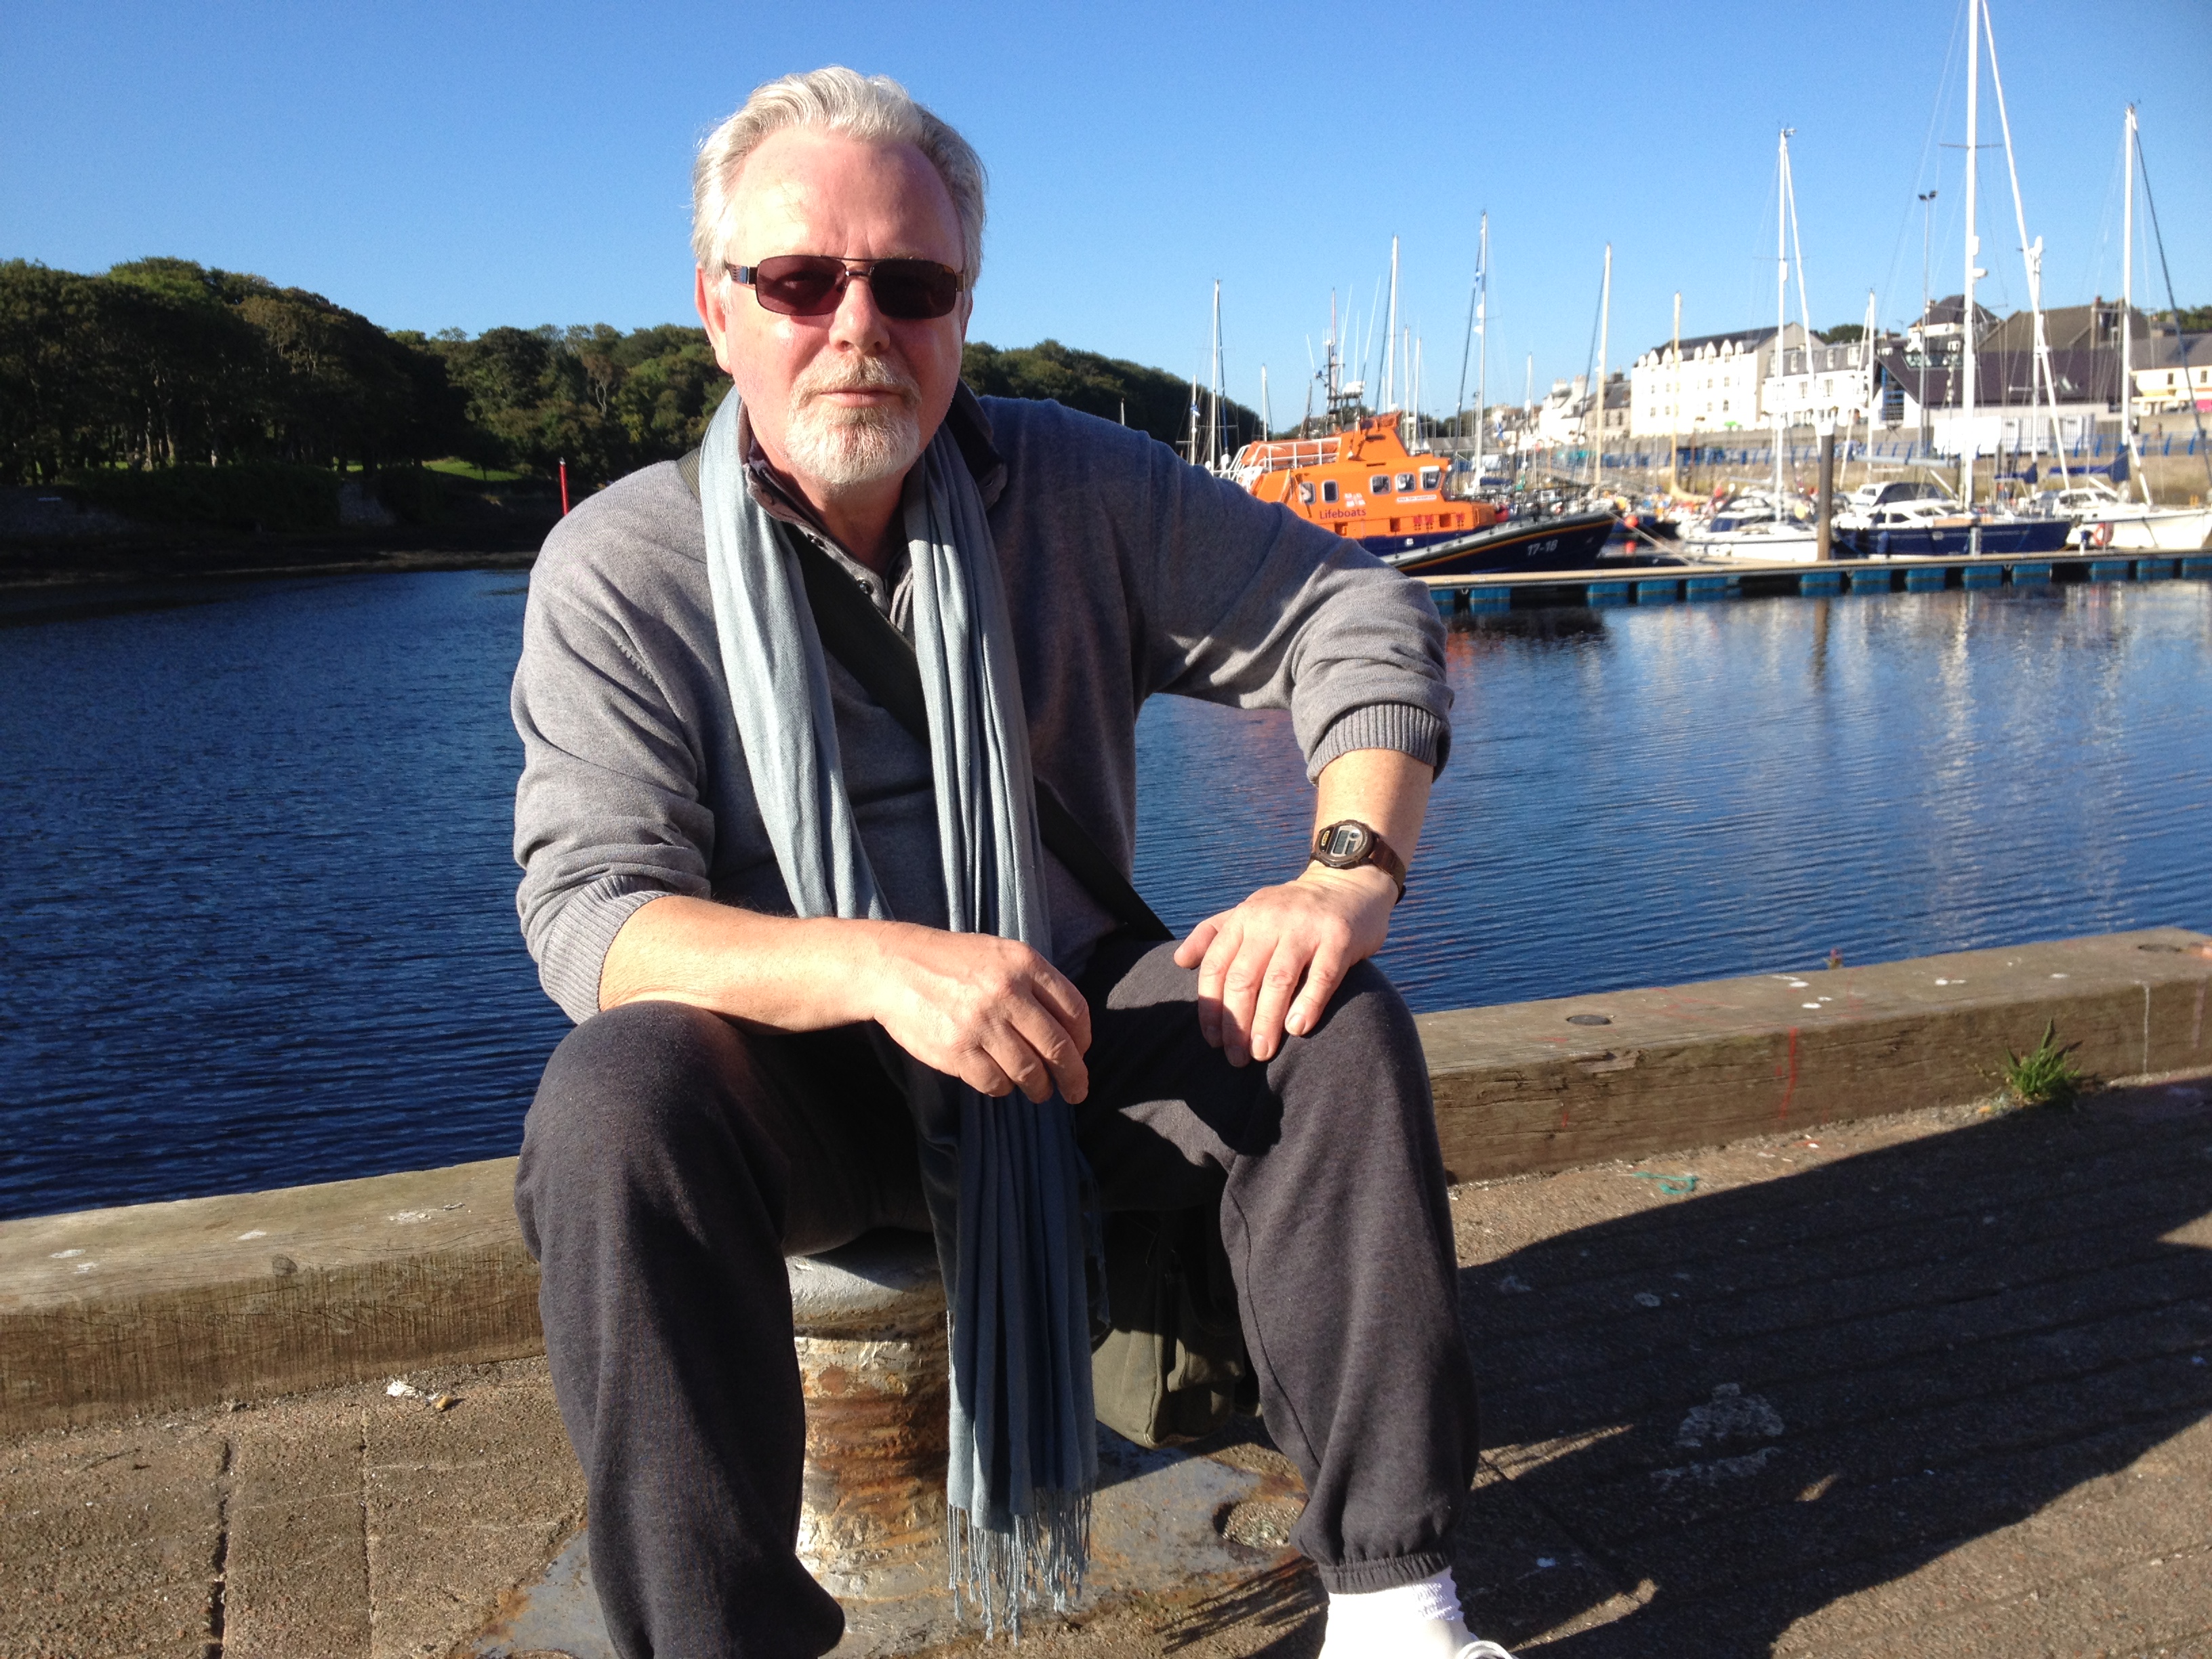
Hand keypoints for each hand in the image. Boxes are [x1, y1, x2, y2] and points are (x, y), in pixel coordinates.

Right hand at [863, 923, 1092, 1102]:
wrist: (895, 967)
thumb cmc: (952, 963)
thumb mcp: (1000, 954)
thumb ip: (1035, 983)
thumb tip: (1068, 1030)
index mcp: (1024, 964)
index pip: (1074, 1010)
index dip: (1083, 1040)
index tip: (1080, 1054)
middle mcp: (1007, 992)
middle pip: (1058, 1047)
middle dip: (1073, 1076)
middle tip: (1076, 1091)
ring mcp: (981, 1023)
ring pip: (1029, 1071)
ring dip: (1039, 1088)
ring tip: (1038, 1091)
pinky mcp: (956, 1051)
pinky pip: (995, 1083)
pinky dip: (1003, 1088)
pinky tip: (1001, 1082)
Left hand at [1172, 865, 1394, 1066]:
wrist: (1348, 884)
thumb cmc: (1292, 910)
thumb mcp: (1249, 912)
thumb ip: (1212, 934)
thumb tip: (1179, 961)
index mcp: (1244, 918)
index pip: (1216, 966)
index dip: (1211, 1007)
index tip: (1213, 1041)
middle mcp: (1270, 921)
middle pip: (1244, 978)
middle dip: (1236, 1023)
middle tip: (1237, 1058)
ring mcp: (1306, 928)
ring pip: (1278, 980)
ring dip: (1266, 1021)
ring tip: (1262, 1052)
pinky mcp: (1339, 937)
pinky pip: (1321, 976)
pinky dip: (1308, 1004)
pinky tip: (1297, 1029)